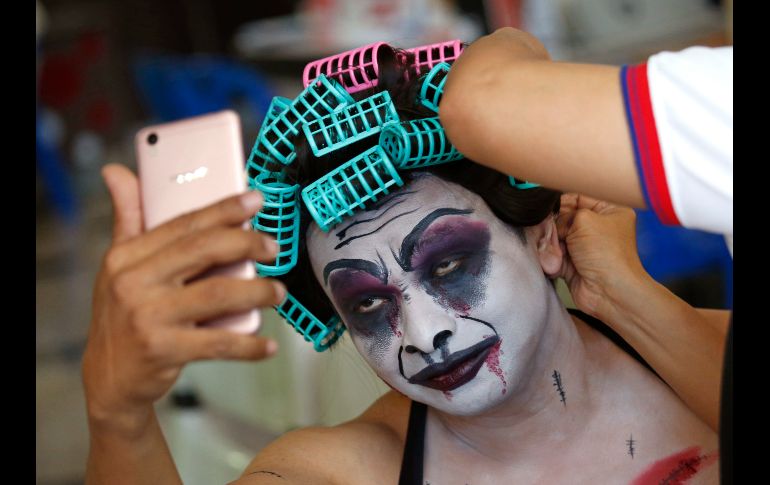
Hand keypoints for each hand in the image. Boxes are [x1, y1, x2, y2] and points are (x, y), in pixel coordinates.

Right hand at [82, 163, 284, 431]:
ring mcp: (148, 317)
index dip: (224, 208)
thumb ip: (126, 218)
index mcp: (126, 256)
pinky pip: (218, 342)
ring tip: (277, 292)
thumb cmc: (121, 315)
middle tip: (273, 247)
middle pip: (204, 250)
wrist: (108, 379)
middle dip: (247, 243)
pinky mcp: (163, 350)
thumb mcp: (116, 265)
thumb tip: (115, 171)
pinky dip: (248, 345)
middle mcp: (134, 283)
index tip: (256, 199)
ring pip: (218, 294)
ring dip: (257, 291)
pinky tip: (267, 345)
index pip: (183, 223)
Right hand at [555, 193, 645, 319]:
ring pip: (555, 235)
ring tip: (556, 249)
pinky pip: (553, 252)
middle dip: (554, 224)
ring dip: (552, 242)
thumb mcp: (584, 219)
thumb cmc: (607, 254)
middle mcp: (596, 227)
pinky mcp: (572, 262)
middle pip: (563, 216)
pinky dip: (551, 255)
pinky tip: (556, 260)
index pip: (578, 196)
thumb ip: (562, 214)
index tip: (547, 207)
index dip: (561, 201)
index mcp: (609, 210)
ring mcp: (584, 245)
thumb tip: (548, 220)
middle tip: (551, 230)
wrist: (608, 291)